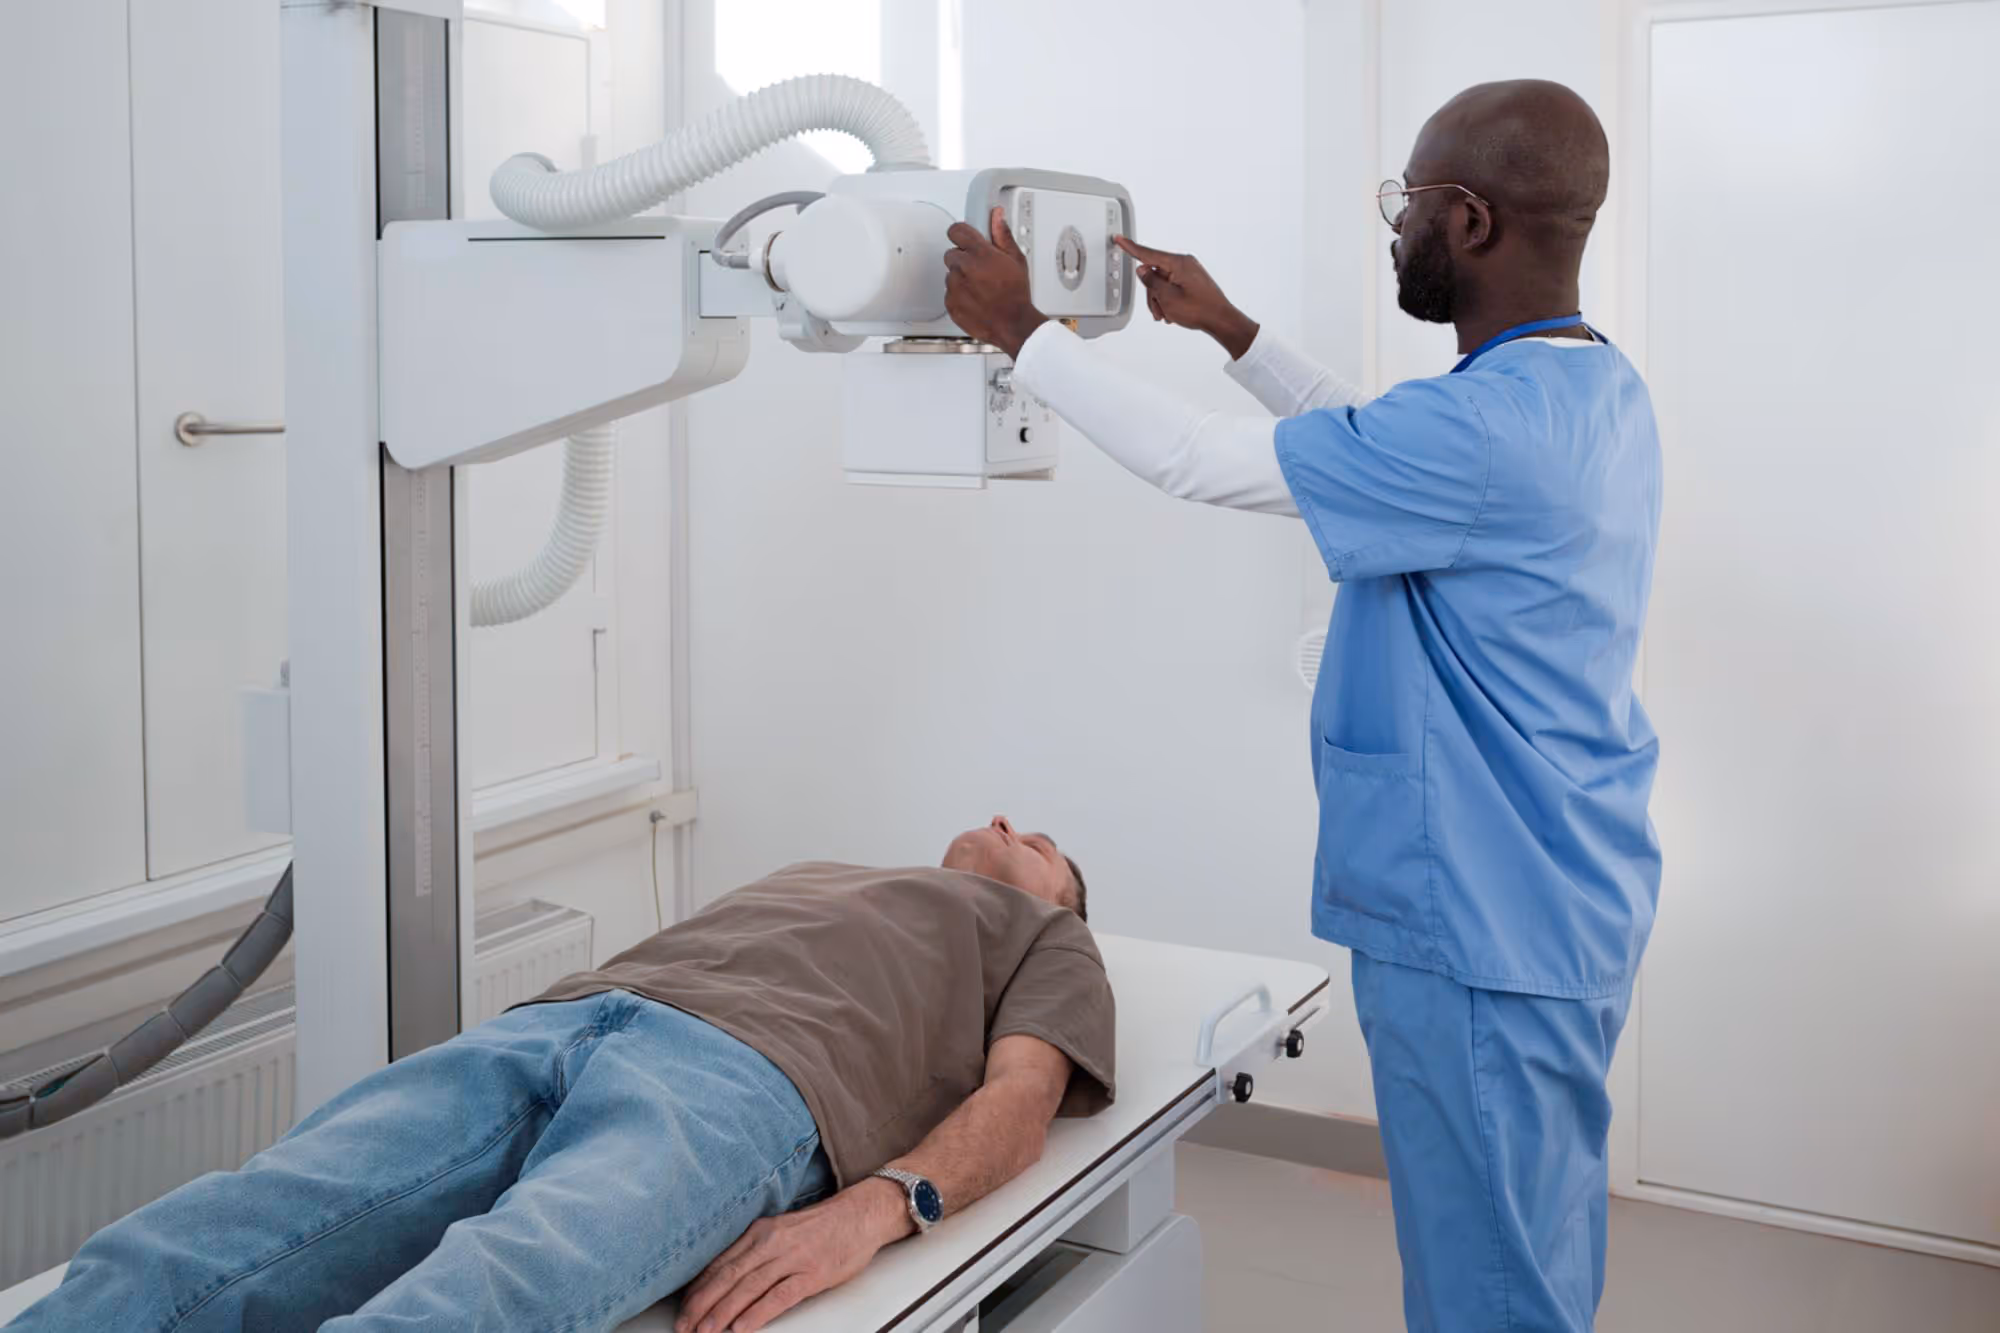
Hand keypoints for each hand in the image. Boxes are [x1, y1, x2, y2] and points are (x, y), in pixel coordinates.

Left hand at [675, 1181, 910, 1332]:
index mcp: (761, 1231)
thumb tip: (727, 1277)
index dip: (698, 1288)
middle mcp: (771, 1242)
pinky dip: (758, 1312)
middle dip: (702, 1303)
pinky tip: (743, 1327)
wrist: (861, 1214)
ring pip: (749, 1286)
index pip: (720, 1262)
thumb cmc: (823, 1226)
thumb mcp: (782, 1230)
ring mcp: (792, 1257)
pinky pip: (779, 1295)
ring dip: (723, 1311)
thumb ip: (756, 1250)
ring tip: (705, 1331)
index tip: (683, 1308)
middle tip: (684, 1325)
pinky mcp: (812, 1273)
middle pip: (728, 1275)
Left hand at [944, 207, 1048, 359]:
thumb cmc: (1016, 295)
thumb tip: (997, 216)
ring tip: (981, 287)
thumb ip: (1002, 235)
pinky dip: (959, 295)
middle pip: (952, 253)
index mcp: (979, 253)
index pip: (956, 230)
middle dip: (963, 258)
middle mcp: (964, 268)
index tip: (965, 238)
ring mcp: (955, 287)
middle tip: (980, 268)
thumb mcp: (1016, 259)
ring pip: (951, 275)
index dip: (961, 234)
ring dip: (962, 278)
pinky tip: (976, 299)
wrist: (1013, 324)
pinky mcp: (950, 303)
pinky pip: (949, 293)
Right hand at [1111, 236, 1259, 359]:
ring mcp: (1189, 271)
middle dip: (1152, 294)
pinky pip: (1172, 285)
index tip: (1120, 239)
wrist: (1221, 320)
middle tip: (1159, 310)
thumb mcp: (1167, 297)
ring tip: (1168, 314)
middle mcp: (1184, 263)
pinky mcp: (1191, 280)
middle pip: (1154, 273)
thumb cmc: (1200, 309)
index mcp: (1178, 263)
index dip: (1131, 248)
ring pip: (1162, 282)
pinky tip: (1173, 311)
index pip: (1148, 253)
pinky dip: (1168, 299)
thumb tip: (1142, 270)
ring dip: (1160, 300)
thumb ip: (1151, 281)